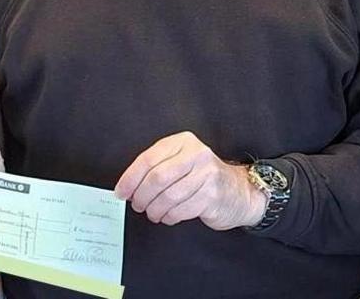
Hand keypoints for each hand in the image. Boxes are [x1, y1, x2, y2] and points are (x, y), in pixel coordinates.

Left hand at [114, 130, 265, 229]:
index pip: (148, 159)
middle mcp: (196, 154)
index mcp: (183, 142)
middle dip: (142, 196)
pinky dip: (169, 217)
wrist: (238, 191)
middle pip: (157, 178)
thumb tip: (128, 187)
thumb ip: (156, 168)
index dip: (130, 178)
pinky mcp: (212, 195)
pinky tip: (168, 216)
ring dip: (155, 209)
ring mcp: (207, 174)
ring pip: (168, 196)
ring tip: (153, 212)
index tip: (121, 192)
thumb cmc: (202, 178)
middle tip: (137, 204)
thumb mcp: (180, 163)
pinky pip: (180, 210)